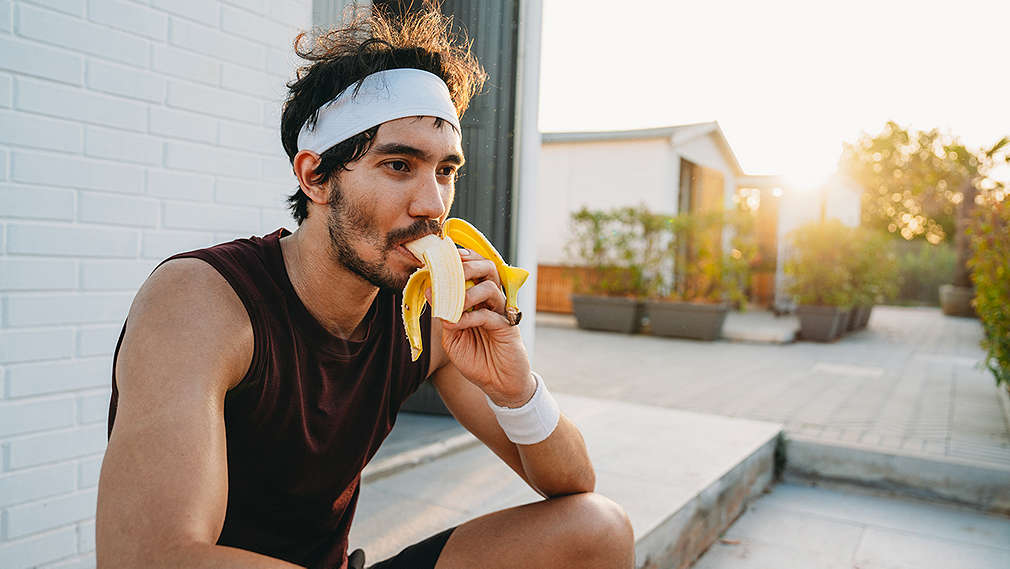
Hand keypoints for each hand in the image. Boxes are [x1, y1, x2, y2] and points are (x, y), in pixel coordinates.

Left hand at [436, 248, 533, 406]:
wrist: (499, 384)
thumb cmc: (477, 359)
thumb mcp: (452, 337)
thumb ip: (444, 316)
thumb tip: (430, 292)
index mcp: (479, 298)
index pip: (475, 269)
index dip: (462, 259)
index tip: (444, 257)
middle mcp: (492, 301)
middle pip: (488, 268)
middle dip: (468, 265)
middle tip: (450, 273)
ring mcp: (502, 313)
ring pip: (490, 287)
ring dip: (466, 293)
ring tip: (451, 306)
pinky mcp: (508, 328)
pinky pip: (489, 315)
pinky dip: (469, 317)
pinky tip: (455, 324)